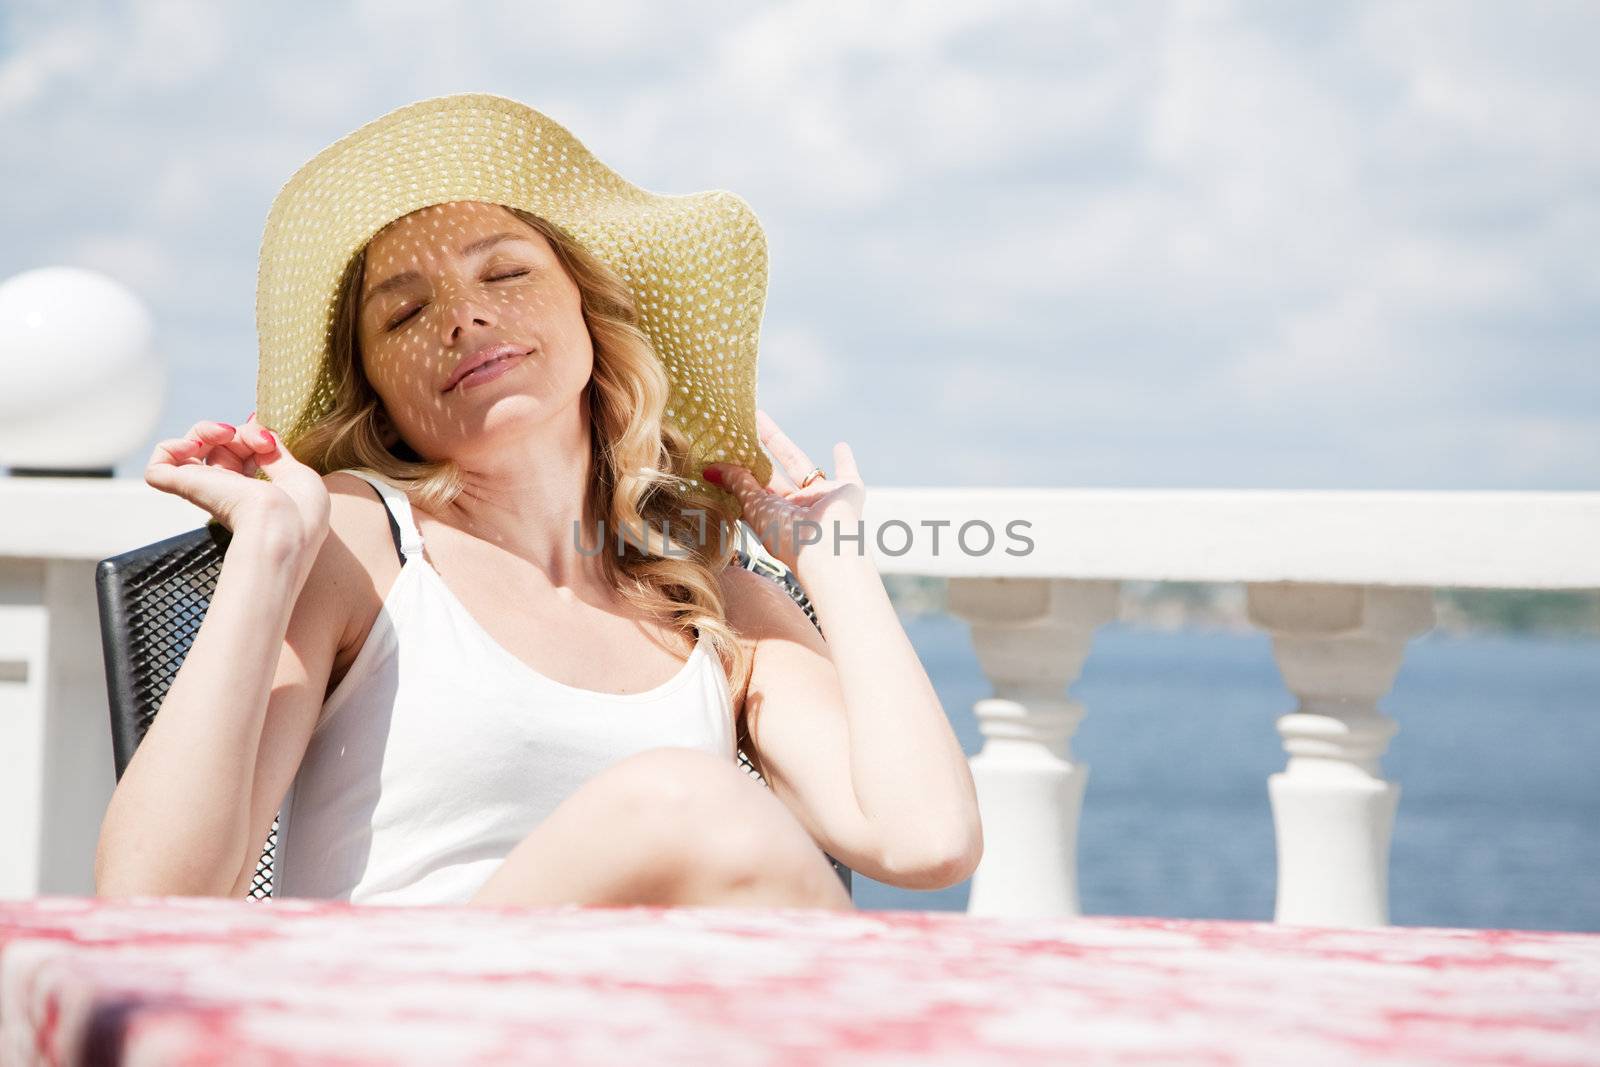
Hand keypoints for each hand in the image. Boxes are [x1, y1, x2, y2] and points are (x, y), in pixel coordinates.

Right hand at [144, 413, 330, 554]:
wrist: (284, 529)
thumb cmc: (300, 512)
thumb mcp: (296, 473)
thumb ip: (273, 450)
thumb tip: (254, 423)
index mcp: (254, 492)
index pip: (243, 452)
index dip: (255, 436)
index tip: (271, 442)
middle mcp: (227, 491)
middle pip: (220, 446)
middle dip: (239, 432)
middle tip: (259, 442)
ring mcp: (206, 489)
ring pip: (190, 449)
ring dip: (206, 430)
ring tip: (224, 434)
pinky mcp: (186, 488)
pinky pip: (158, 467)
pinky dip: (170, 447)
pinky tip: (192, 446)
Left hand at [701, 409, 864, 573]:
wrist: (829, 550)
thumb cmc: (789, 537)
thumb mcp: (756, 507)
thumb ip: (737, 483)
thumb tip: (709, 470)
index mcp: (774, 517)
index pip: (753, 490)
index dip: (740, 472)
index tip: (724, 452)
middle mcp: (797, 509)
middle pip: (774, 472)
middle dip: (757, 450)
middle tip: (743, 425)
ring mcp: (821, 500)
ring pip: (800, 466)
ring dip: (782, 445)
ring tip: (762, 420)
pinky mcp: (847, 492)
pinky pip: (848, 473)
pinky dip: (846, 462)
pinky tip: (841, 446)